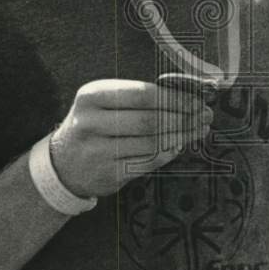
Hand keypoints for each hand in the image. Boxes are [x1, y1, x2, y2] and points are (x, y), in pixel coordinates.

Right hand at [49, 78, 211, 198]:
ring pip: (151, 143)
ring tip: (198, 130)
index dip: (174, 98)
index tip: (196, 100)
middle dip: (183, 118)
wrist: (63, 163)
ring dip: (181, 136)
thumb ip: (136, 96)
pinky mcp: (108, 175)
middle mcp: (91, 123)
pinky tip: (178, 146)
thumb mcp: (103, 102)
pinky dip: (168, 154)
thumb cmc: (93, 125)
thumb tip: (185, 96)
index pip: (142, 94)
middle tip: (205, 116)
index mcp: (92, 96)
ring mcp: (98, 151)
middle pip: (149, 120)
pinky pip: (147, 163)